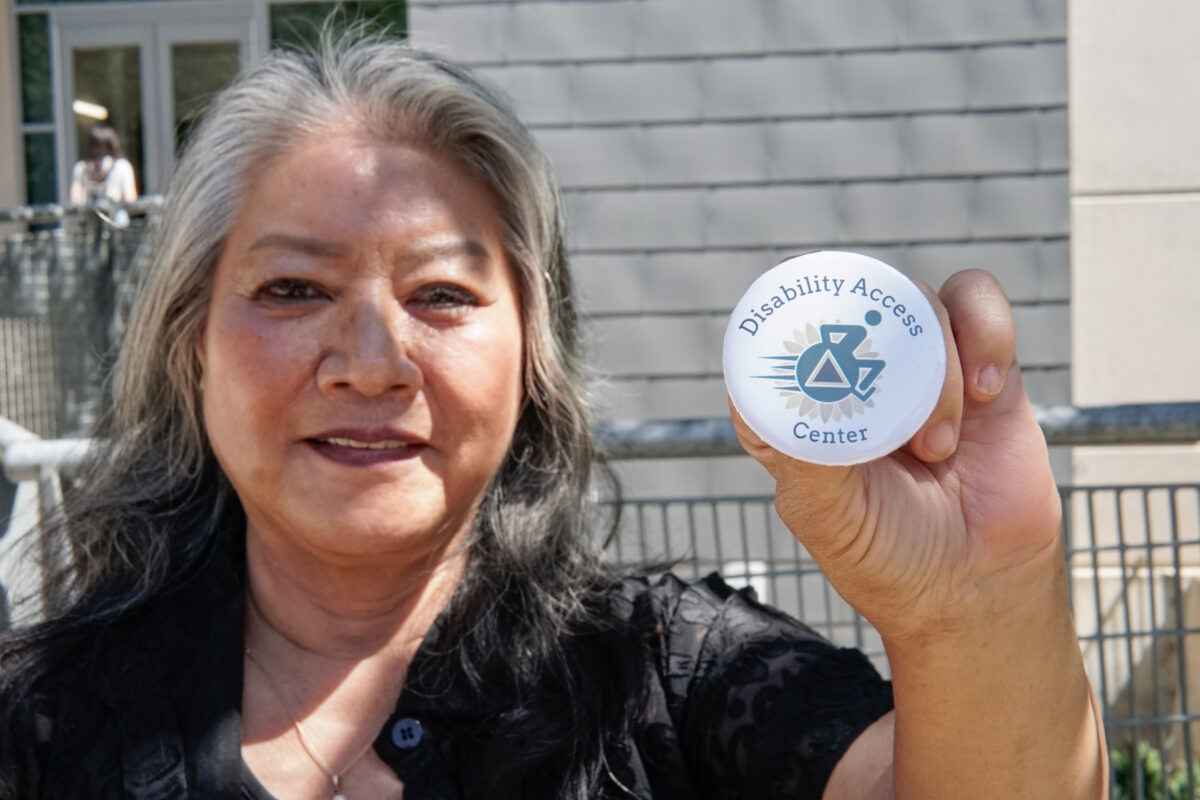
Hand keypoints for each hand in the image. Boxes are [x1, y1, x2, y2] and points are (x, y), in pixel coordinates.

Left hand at [729, 269, 1061, 642]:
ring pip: (912, 301)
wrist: (980, 586)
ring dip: (933, 362)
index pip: (771, 344)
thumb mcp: (829, 515)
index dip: (781, 325)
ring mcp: (915, 366)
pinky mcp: (979, 363)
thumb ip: (809, 459)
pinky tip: (987, 393)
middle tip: (886, 392)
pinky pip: (976, 301)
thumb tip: (798, 400)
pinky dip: (985, 331)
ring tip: (939, 445)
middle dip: (866, 335)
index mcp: (796, 411)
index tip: (809, 352)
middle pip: (847, 305)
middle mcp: (852, 379)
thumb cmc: (888, 555)